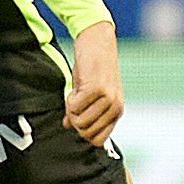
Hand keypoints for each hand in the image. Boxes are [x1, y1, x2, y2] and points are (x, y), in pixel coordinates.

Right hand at [65, 22, 123, 145]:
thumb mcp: (88, 93)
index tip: (77, 115)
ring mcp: (108, 100)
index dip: (81, 131)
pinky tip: (76, 86)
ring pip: (79, 122)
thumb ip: (81, 112)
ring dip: (71, 109)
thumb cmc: (91, 68)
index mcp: (116, 112)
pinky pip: (74, 107)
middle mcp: (115, 108)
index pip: (96, 141)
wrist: (97, 41)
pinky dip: (69, 98)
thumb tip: (67, 126)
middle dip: (74, 119)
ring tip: (76, 92)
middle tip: (75, 101)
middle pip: (85, 133)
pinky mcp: (97, 89)